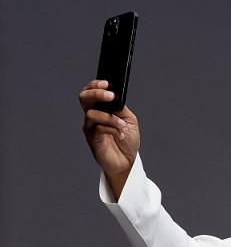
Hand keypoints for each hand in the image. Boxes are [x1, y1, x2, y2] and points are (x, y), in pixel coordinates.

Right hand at [79, 78, 139, 193]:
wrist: (128, 162)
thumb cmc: (127, 141)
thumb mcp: (129, 120)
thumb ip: (121, 108)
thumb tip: (115, 97)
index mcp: (101, 109)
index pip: (92, 91)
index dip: (96, 85)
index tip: (107, 83)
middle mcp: (93, 116)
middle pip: (84, 97)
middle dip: (96, 93)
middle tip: (110, 96)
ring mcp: (91, 127)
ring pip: (91, 113)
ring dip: (109, 118)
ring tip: (121, 125)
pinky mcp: (92, 139)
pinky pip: (97, 128)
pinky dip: (111, 129)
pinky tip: (120, 134)